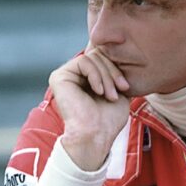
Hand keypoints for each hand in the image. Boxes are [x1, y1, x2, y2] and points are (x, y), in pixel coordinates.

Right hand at [48, 47, 130, 170]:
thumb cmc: (108, 119)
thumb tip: (121, 50)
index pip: (103, 58)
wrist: (96, 134)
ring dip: (107, 76)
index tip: (126, 86)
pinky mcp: (59, 77)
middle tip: (121, 89)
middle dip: (113, 71)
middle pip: (98, 55)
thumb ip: (114, 72)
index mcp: (86, 78)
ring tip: (111, 95)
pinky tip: (99, 91)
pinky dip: (96, 75)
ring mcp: (66, 75)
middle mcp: (74, 75)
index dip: (116, 68)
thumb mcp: (118, 90)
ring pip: (92, 57)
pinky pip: (83, 61)